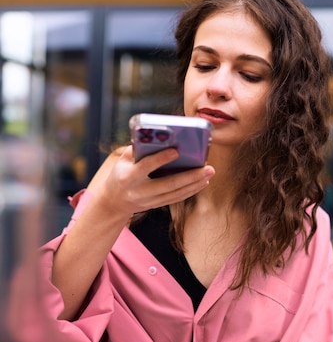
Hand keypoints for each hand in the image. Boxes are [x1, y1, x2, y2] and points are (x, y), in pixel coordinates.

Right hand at [91, 144, 214, 219]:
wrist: (114, 202)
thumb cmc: (121, 173)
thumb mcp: (122, 160)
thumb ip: (138, 148)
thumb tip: (161, 137)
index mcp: (128, 177)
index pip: (146, 167)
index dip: (161, 159)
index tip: (177, 150)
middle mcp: (140, 191)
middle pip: (169, 184)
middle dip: (190, 175)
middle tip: (207, 166)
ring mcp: (149, 201)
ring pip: (176, 193)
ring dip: (195, 183)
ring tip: (209, 172)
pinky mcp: (157, 205)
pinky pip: (177, 198)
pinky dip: (191, 190)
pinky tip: (203, 181)